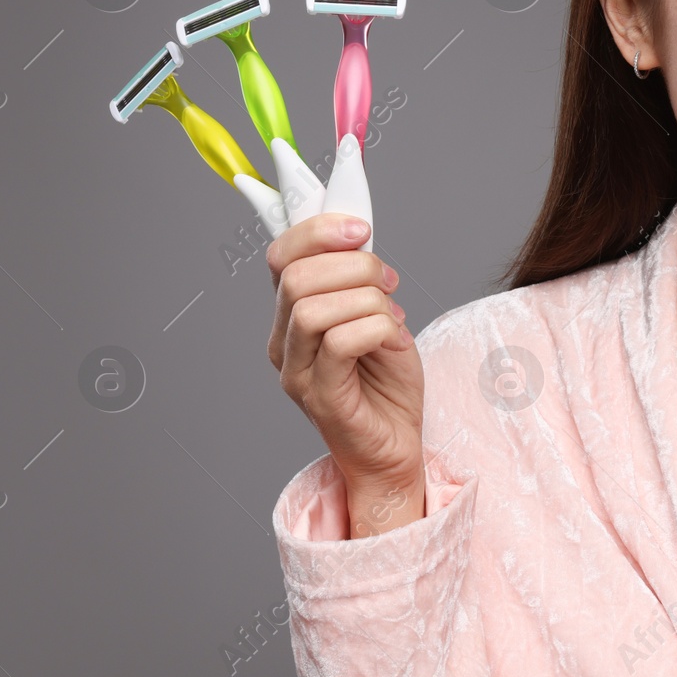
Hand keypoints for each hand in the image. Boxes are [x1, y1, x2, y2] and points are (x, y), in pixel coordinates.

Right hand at [266, 213, 425, 534]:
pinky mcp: (321, 397)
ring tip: (392, 314)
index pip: (281, 257)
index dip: (317, 231)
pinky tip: (393, 338)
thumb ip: (359, 279)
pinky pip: (341, 342)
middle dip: (354, 265)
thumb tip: (357, 233)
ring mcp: (297, 373)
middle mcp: (283, 344)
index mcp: (290, 317)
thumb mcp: (377, 314)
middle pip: (297, 277)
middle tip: (389, 282)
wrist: (395, 447)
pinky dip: (377, 328)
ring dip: (367, 299)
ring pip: (313, 307)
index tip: (360, 228)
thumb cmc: (386, 384)